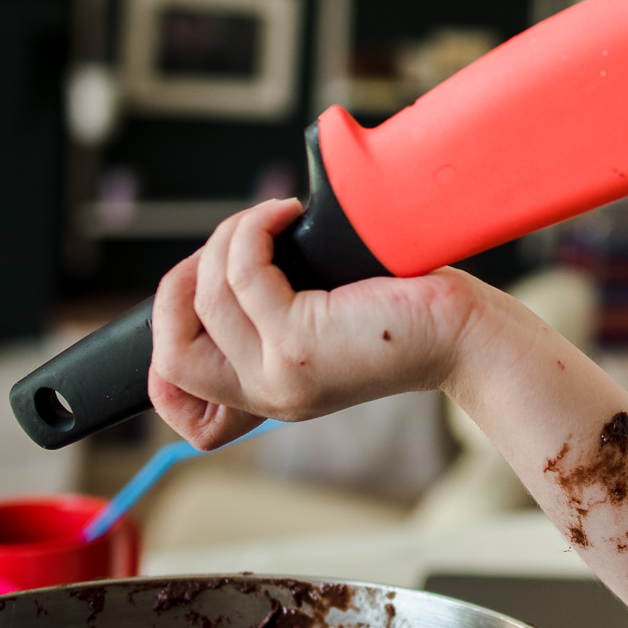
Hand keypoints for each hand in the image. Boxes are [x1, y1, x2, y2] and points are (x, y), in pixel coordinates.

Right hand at [147, 197, 492, 448]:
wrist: (465, 333)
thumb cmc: (407, 314)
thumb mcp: (328, 327)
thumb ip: (278, 318)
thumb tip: (229, 265)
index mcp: (270, 397)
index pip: (185, 413)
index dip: (162, 365)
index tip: (190, 304)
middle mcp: (268, 395)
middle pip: (170, 352)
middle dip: (178, 286)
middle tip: (225, 248)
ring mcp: (279, 374)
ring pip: (204, 299)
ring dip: (226, 239)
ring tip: (269, 218)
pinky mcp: (300, 342)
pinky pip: (242, 273)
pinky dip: (252, 231)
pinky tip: (286, 214)